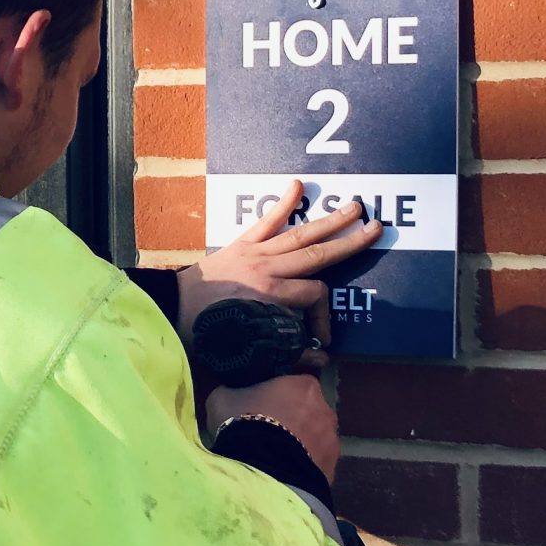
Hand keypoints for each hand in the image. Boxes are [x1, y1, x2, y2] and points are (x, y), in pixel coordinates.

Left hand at [181, 178, 382, 347]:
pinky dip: (282, 204)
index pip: (313, 296)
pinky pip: (265, 222)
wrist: (168, 308)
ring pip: (299, 233)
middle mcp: (267, 269)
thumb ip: (284, 356)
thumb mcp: (243, 351)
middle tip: (377, 228)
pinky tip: (297, 185)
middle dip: (349, 242)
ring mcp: (255, 252)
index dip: (324, 318)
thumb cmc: (203, 332)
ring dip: (329, 220)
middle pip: (317, 253)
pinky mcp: (241, 244)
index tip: (321, 340)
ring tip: (355, 206)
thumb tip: (319, 360)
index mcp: (268, 295)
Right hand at [206, 374, 340, 483]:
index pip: (293, 384)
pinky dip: (304, 467)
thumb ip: (230, 391)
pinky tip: (285, 474)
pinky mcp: (332, 468)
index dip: (277, 397)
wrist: (261, 470)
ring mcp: (332, 440)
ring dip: (301, 444)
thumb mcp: (222, 399)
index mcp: (304, 385)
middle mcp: (325, 408)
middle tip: (267, 433)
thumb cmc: (243, 425)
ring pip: (315, 438)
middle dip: (293, 420)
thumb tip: (228, 393)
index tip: (261, 408)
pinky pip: (316, 464)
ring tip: (275, 458)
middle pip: (308, 411)